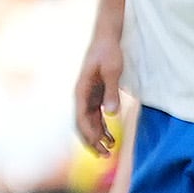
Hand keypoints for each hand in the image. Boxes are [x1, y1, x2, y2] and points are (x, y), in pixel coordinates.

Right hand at [72, 31, 124, 156]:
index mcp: (81, 91)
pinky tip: (111, 136)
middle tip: (105, 155)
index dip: (89, 134)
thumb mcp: (112, 70)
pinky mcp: (96, 94)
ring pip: (89, 122)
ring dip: (98, 136)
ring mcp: (88, 96)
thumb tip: (110, 114)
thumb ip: (111, 92)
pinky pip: (96, 116)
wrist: (107, 37)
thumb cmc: (109, 51)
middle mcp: (81, 96)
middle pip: (83, 124)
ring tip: (110, 150)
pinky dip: (102, 127)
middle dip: (92, 141)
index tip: (100, 146)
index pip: (81, 119)